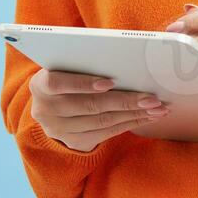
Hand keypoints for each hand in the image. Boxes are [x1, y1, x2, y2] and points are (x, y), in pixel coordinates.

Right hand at [27, 68, 170, 152]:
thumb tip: (121, 55)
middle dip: (124, 101)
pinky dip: (129, 123)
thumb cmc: (66, 75)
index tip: (110, 82)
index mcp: (39, 86)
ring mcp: (59, 130)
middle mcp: (46, 111)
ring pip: (101, 122)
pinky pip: (106, 133)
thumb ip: (84, 62)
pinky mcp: (74, 142)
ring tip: (157, 108)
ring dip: (133, 114)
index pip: (58, 83)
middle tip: (152, 98)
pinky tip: (147, 116)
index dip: (83, 83)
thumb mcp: (65, 66)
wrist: (51, 106)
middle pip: (88, 106)